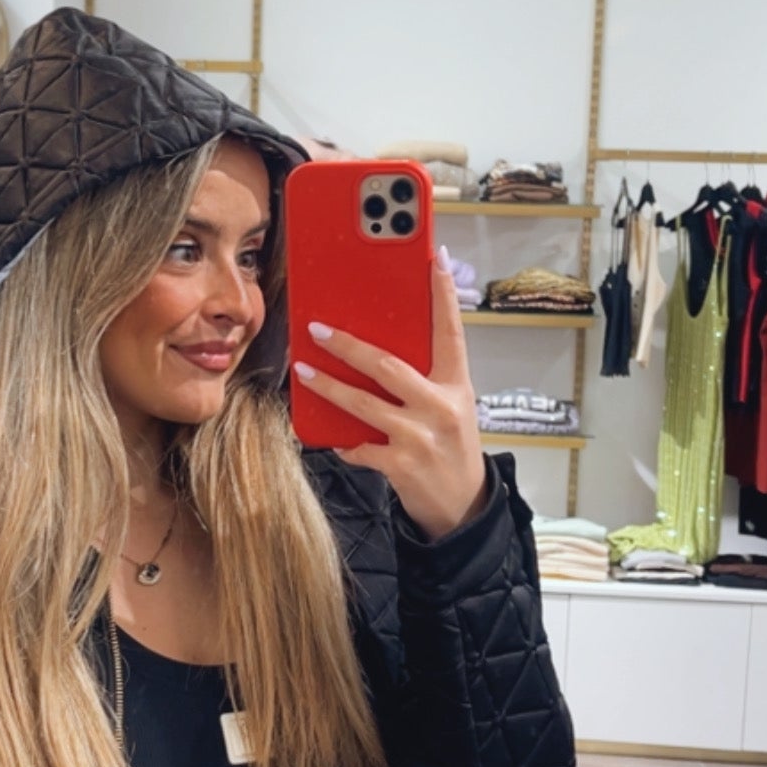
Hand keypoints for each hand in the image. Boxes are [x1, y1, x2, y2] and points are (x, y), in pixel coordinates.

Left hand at [293, 253, 488, 540]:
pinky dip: (343, 440)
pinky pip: (359, 445)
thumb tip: (375, 350)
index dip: (442, 295)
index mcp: (456, 385)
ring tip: (303, 369)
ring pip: (363, 403)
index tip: (433, 259)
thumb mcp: (451, 407)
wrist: (463, 507)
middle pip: (388, 365)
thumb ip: (424, 380)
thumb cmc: (450, 447)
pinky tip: (332, 436)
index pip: (451, 332)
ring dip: (328, 385)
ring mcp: (420, 437)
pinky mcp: (401, 464)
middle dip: (348, 345)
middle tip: (317, 328)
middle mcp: (441, 407)